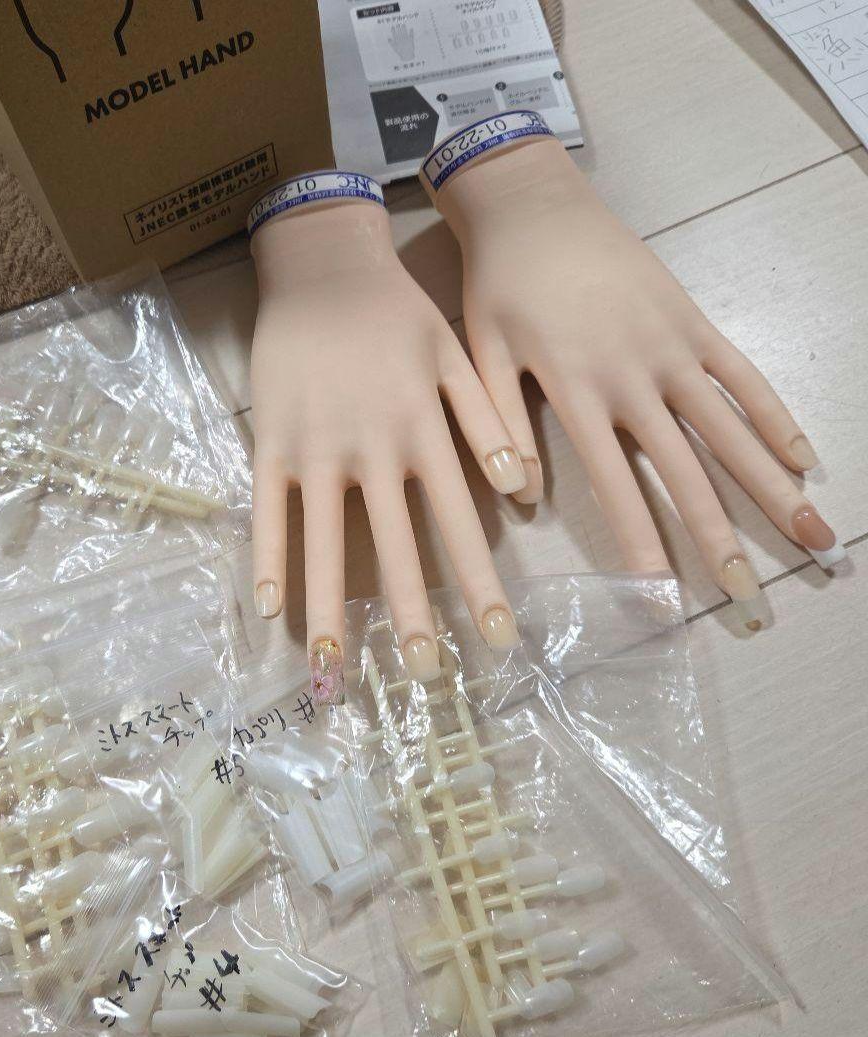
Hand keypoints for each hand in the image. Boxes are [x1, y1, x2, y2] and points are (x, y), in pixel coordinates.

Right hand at [249, 194, 525, 695]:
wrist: (322, 265)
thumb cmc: (395, 312)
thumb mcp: (455, 353)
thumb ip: (485, 419)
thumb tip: (519, 488)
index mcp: (423, 431)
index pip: (457, 521)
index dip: (478, 581)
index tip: (495, 636)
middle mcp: (372, 449)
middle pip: (395, 545)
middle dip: (412, 613)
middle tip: (426, 673)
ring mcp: (316, 448)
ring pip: (326, 541)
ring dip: (332, 606)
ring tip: (335, 665)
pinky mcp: (271, 442)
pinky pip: (268, 509)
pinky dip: (268, 557)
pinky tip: (270, 607)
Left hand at [432, 134, 843, 629]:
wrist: (533, 206)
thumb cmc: (500, 284)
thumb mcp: (482, 355)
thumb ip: (502, 428)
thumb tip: (522, 501)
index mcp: (578, 390)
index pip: (616, 484)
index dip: (643, 542)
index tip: (667, 596)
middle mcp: (635, 375)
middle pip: (688, 471)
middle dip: (722, 539)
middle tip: (754, 597)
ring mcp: (672, 346)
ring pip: (729, 429)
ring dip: (773, 488)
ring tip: (814, 538)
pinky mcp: (692, 320)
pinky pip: (742, 374)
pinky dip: (774, 416)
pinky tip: (805, 458)